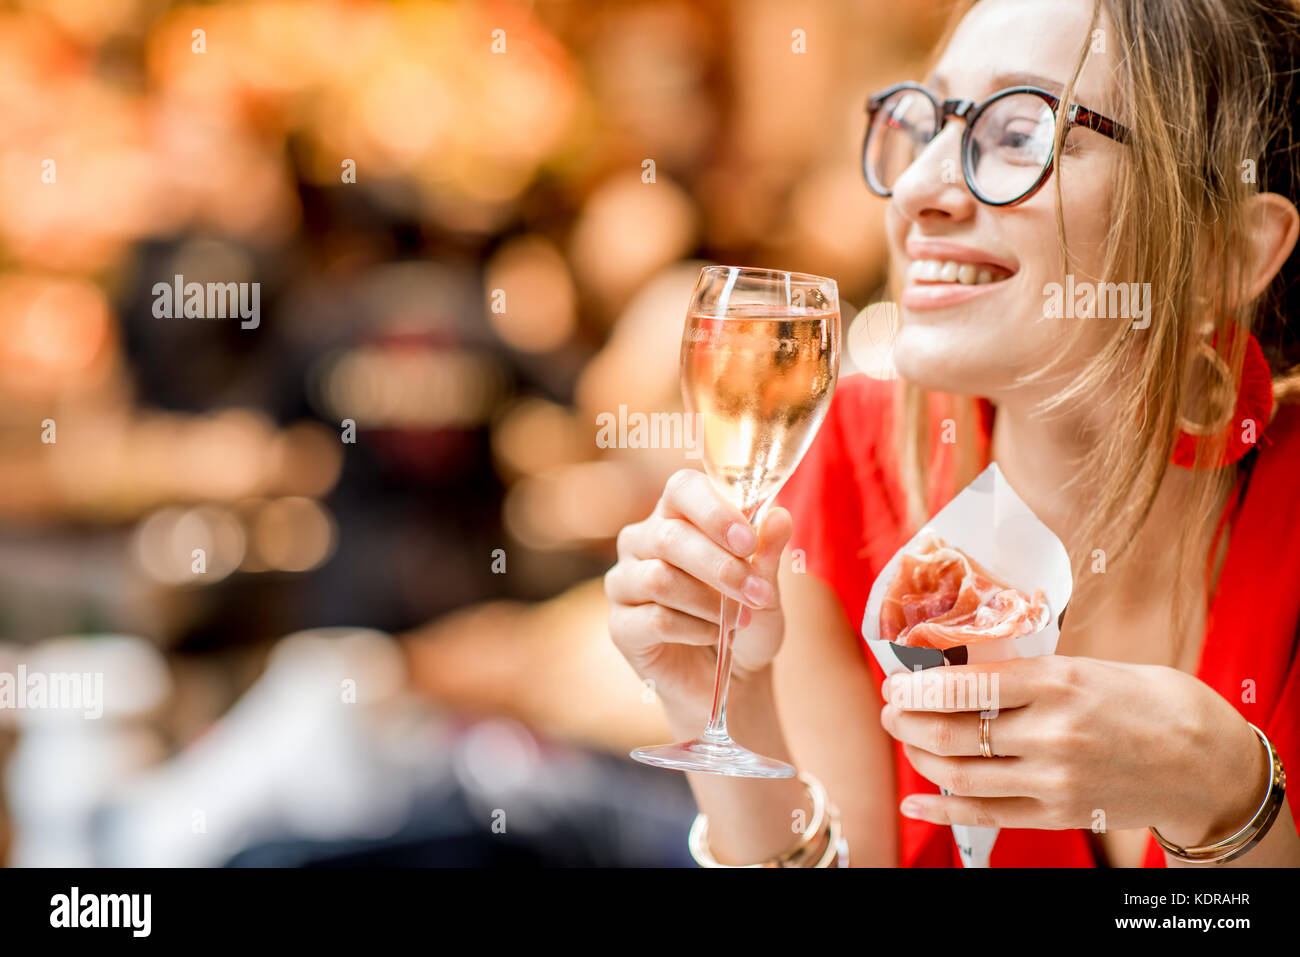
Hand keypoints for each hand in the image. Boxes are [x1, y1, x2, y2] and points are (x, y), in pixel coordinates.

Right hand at [605, 469, 792, 708]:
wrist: (733, 679)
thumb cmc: (747, 622)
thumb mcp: (767, 588)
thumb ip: (768, 552)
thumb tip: (779, 515)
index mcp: (677, 515)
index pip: (682, 489)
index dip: (713, 511)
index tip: (748, 540)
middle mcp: (642, 541)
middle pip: (670, 537)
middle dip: (721, 567)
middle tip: (757, 594)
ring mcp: (624, 582)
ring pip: (659, 579)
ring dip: (709, 602)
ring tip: (738, 620)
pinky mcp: (620, 625)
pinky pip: (654, 619)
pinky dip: (694, 630)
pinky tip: (713, 636)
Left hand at [878, 655, 1266, 846]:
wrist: (1205, 762)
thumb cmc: (1145, 701)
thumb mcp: (1085, 667)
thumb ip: (1026, 674)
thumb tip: (958, 670)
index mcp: (1057, 683)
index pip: (965, 685)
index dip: (917, 685)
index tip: (895, 680)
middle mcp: (1050, 733)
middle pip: (952, 731)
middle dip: (907, 718)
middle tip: (890, 706)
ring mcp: (1052, 780)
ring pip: (960, 774)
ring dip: (918, 755)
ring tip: (904, 737)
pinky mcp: (1056, 814)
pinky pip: (984, 814)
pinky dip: (941, 807)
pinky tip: (915, 799)